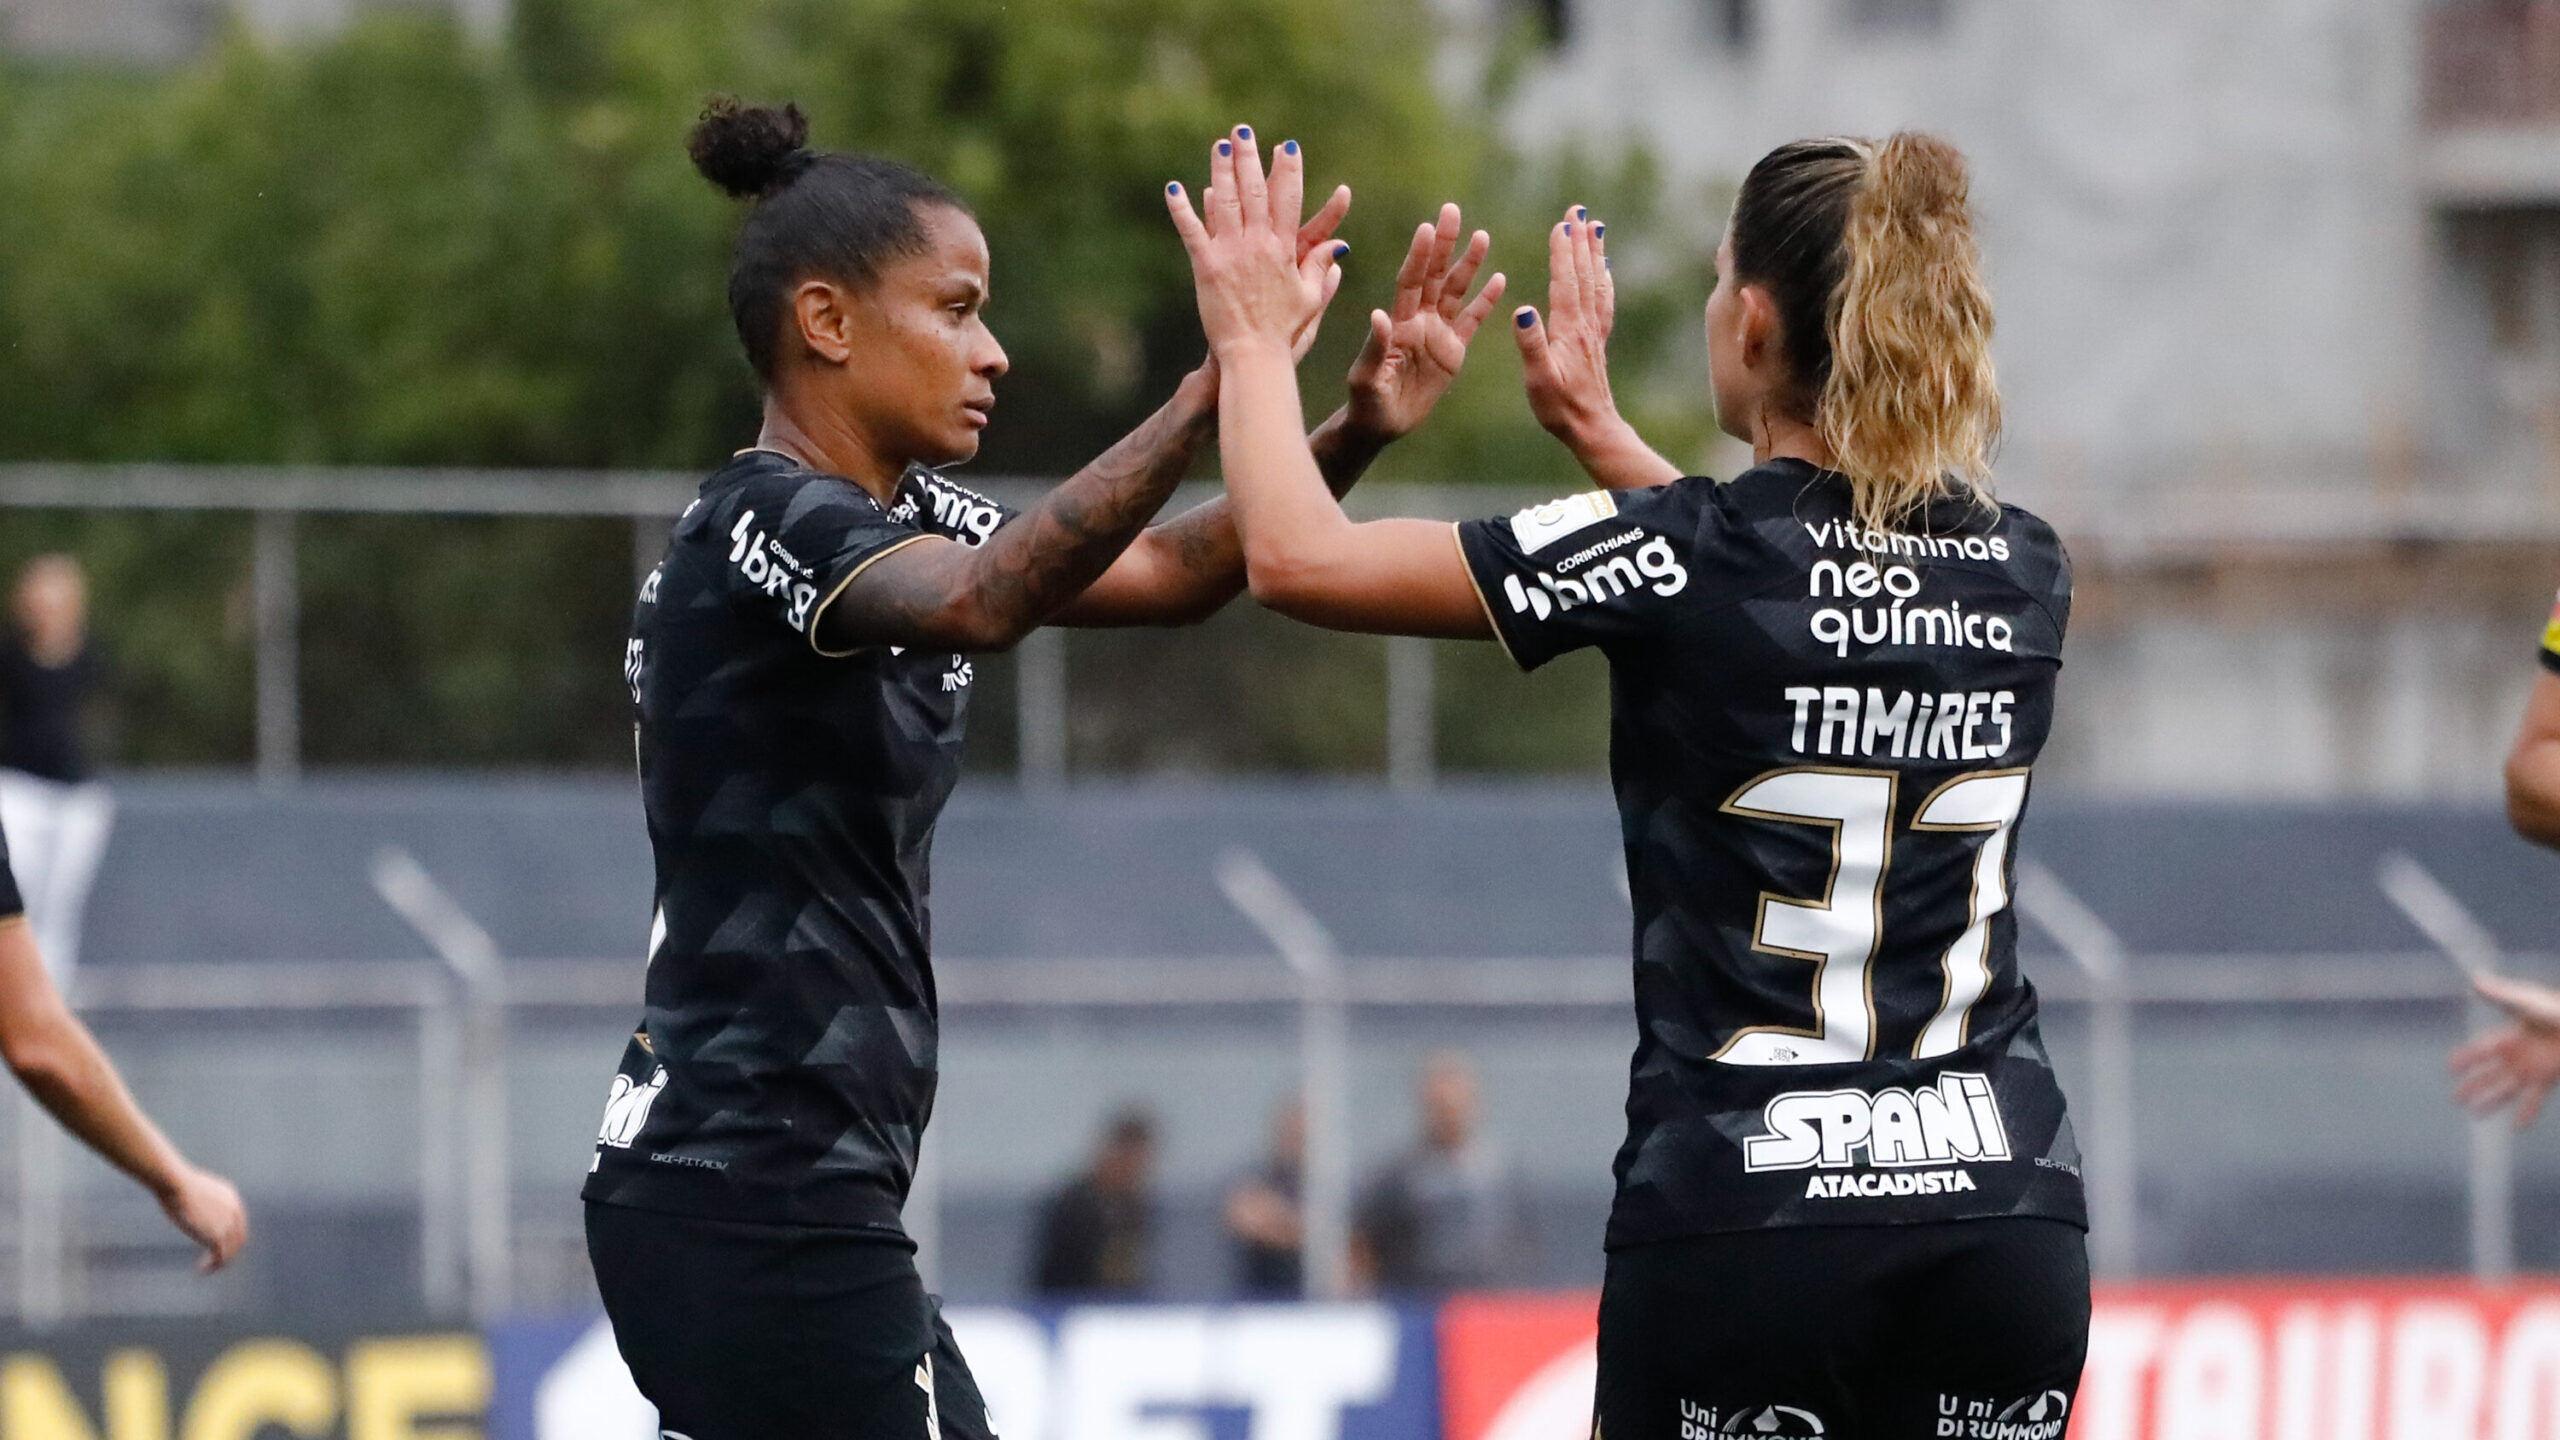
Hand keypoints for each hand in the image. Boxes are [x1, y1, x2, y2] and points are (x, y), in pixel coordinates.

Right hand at [158, 1164, 246, 1270]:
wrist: (176, 1183)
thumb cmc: (174, 1184)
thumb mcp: (191, 1189)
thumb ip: (196, 1200)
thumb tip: (184, 1203)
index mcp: (230, 1197)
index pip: (238, 1221)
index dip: (229, 1236)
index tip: (214, 1245)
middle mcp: (234, 1210)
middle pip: (238, 1238)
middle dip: (228, 1251)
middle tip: (213, 1262)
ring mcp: (228, 1223)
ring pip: (231, 1250)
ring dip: (219, 1262)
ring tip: (205, 1269)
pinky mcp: (217, 1234)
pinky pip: (221, 1256)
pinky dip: (213, 1266)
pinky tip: (200, 1270)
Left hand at [1167, 127, 1342, 357]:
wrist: (1253, 353)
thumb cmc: (1285, 331)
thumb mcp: (1309, 299)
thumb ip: (1321, 270)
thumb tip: (1339, 249)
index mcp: (1284, 249)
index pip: (1288, 199)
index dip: (1288, 170)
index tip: (1287, 146)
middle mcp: (1257, 244)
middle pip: (1253, 190)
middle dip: (1249, 157)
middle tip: (1244, 131)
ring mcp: (1230, 253)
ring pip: (1224, 201)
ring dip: (1221, 170)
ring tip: (1220, 146)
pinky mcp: (1205, 266)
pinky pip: (1191, 231)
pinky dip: (1181, 208)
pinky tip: (1174, 187)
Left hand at [1341, 204, 1506, 442]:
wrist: (1380, 425)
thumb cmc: (1366, 403)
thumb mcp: (1366, 379)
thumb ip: (1375, 347)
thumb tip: (1380, 315)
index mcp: (1397, 323)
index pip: (1410, 282)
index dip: (1419, 256)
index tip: (1428, 228)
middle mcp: (1418, 320)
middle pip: (1435, 275)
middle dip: (1444, 244)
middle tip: (1452, 210)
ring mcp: (1437, 333)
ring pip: (1456, 291)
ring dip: (1469, 264)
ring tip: (1481, 235)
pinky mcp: (1453, 351)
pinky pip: (1472, 321)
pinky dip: (1486, 301)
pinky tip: (1500, 278)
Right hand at [1515, 205, 1628, 450]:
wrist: (1591, 429)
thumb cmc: (1559, 408)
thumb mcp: (1537, 378)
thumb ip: (1530, 342)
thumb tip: (1522, 307)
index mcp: (1569, 330)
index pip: (1565, 281)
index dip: (1563, 251)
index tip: (1562, 222)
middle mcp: (1586, 325)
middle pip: (1585, 274)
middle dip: (1581, 240)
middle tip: (1579, 209)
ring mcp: (1595, 332)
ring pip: (1597, 283)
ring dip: (1595, 253)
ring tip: (1596, 227)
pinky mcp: (1598, 342)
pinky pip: (1603, 301)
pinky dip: (1603, 279)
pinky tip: (1604, 270)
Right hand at [2454, 975, 2559, 1128]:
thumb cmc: (2556, 1009)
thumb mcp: (2527, 1001)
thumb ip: (2500, 994)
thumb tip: (2475, 981)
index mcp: (2509, 1035)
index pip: (2482, 1049)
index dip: (2466, 1058)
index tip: (2451, 1066)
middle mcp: (2518, 1054)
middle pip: (2490, 1073)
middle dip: (2473, 1085)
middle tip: (2455, 1097)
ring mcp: (2533, 1068)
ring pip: (2507, 1089)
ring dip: (2491, 1101)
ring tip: (2474, 1114)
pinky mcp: (2548, 1077)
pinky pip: (2535, 1099)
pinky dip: (2526, 1113)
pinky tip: (2516, 1127)